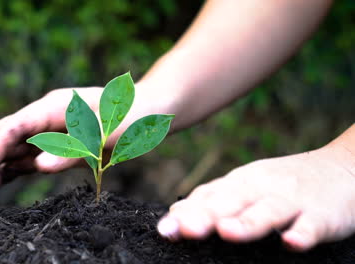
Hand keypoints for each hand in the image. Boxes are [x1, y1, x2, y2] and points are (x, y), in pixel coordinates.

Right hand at [0, 80, 172, 191]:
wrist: (148, 113)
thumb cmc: (130, 118)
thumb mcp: (106, 135)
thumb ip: (72, 150)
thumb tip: (38, 166)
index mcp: (54, 108)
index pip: (15, 127)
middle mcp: (46, 118)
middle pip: (3, 135)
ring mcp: (49, 133)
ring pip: (11, 150)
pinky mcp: (57, 147)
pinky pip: (27, 160)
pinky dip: (8, 172)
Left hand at [158, 143, 354, 250]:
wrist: (341, 167)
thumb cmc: (282, 183)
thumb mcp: (246, 186)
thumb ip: (212, 199)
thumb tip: (176, 212)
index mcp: (240, 183)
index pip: (208, 198)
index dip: (185, 214)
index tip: (164, 229)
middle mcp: (261, 188)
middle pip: (231, 202)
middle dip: (206, 216)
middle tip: (184, 229)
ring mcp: (291, 200)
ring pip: (267, 212)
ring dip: (246, 222)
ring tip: (226, 232)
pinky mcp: (321, 214)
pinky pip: (311, 225)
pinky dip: (302, 233)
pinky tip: (291, 242)